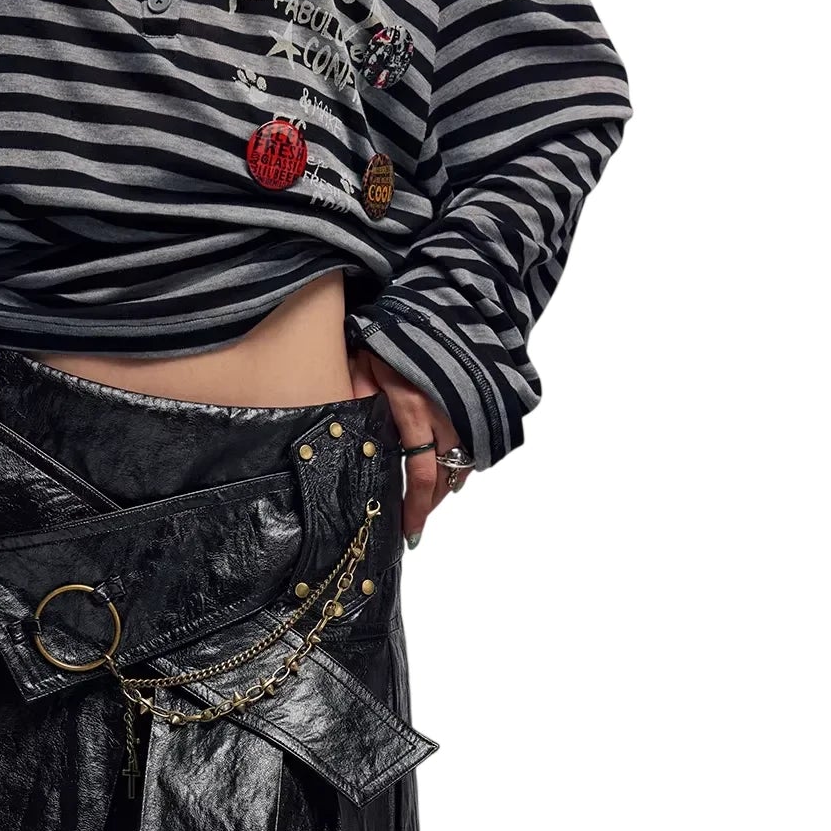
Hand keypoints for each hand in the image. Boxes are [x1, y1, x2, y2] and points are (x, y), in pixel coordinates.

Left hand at [348, 348, 468, 545]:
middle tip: (416, 522)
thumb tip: (352, 444)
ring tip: (431, 498)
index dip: (417, 507)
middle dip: (433, 502)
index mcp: (413, 408)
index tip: (410, 531)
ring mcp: (465, 402)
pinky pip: (477, 438)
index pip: (421, 473)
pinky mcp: (478, 394)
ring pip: (465, 458)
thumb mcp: (358, 368)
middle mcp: (446, 409)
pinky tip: (451, 467)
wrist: (429, 299)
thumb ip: (357, 405)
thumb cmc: (385, 333)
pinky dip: (465, 457)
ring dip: (450, 482)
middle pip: (447, 473)